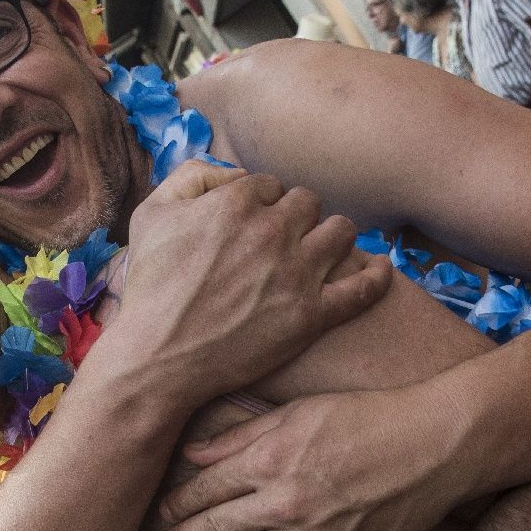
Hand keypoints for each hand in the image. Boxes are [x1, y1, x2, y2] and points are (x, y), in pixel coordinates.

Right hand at [101, 161, 390, 404]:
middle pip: (308, 202)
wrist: (159, 357)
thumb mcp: (150, 214)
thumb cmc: (149, 288)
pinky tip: (381, 268)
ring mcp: (296, 274)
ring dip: (332, 235)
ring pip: (342, 231)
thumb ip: (191, 176)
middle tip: (284, 238)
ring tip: (322, 249)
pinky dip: (376, 275)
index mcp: (235, 203)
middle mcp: (272, 232)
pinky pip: (363, 287)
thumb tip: (232, 172)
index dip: (261, 202)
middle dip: (297, 215)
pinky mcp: (312, 315)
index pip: (270, 184)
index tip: (253, 222)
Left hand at [160, 384, 482, 530]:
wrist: (433, 447)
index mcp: (269, 459)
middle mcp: (282, 501)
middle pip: (217, 525)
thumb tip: (194, 453)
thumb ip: (242, 435)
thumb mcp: (299, 411)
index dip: (180, 502)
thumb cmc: (368, 417)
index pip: (207, 488)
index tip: (166, 510)